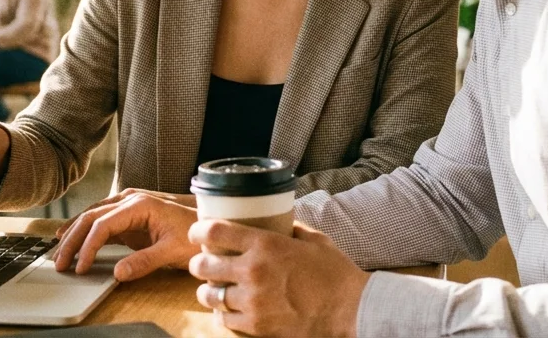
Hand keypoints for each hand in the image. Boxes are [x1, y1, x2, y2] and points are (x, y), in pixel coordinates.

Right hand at [52, 192, 199, 281]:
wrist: (208, 225)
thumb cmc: (194, 234)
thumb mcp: (172, 251)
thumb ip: (145, 261)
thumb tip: (117, 273)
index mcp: (139, 205)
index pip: (103, 224)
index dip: (88, 246)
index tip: (80, 267)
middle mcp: (130, 200)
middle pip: (91, 217)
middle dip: (72, 239)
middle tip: (59, 262)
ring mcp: (128, 206)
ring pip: (92, 216)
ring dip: (74, 233)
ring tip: (59, 251)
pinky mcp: (128, 216)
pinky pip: (100, 220)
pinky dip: (84, 230)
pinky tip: (70, 236)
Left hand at [188, 221, 369, 337]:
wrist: (350, 309)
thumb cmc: (335, 273)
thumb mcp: (313, 240)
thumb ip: (291, 229)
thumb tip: (280, 221)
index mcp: (265, 244)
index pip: (215, 232)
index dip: (199, 231)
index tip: (197, 233)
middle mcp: (253, 271)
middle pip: (204, 264)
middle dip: (199, 263)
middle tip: (203, 264)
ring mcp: (253, 300)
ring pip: (209, 295)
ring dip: (208, 291)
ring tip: (212, 289)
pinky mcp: (257, 326)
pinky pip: (224, 321)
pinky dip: (222, 315)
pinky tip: (226, 311)